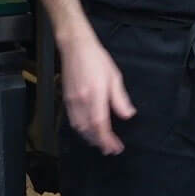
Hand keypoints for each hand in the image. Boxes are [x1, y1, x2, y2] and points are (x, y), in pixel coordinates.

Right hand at [61, 35, 134, 154]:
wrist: (75, 47)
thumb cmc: (96, 59)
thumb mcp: (114, 76)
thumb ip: (120, 99)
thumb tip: (128, 115)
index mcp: (95, 95)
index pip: (100, 125)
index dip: (107, 140)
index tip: (115, 147)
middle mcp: (81, 101)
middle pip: (88, 130)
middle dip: (100, 143)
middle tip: (111, 149)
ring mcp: (72, 101)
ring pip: (79, 128)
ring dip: (90, 138)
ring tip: (101, 143)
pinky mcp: (66, 100)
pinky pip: (73, 121)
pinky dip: (81, 130)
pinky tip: (88, 130)